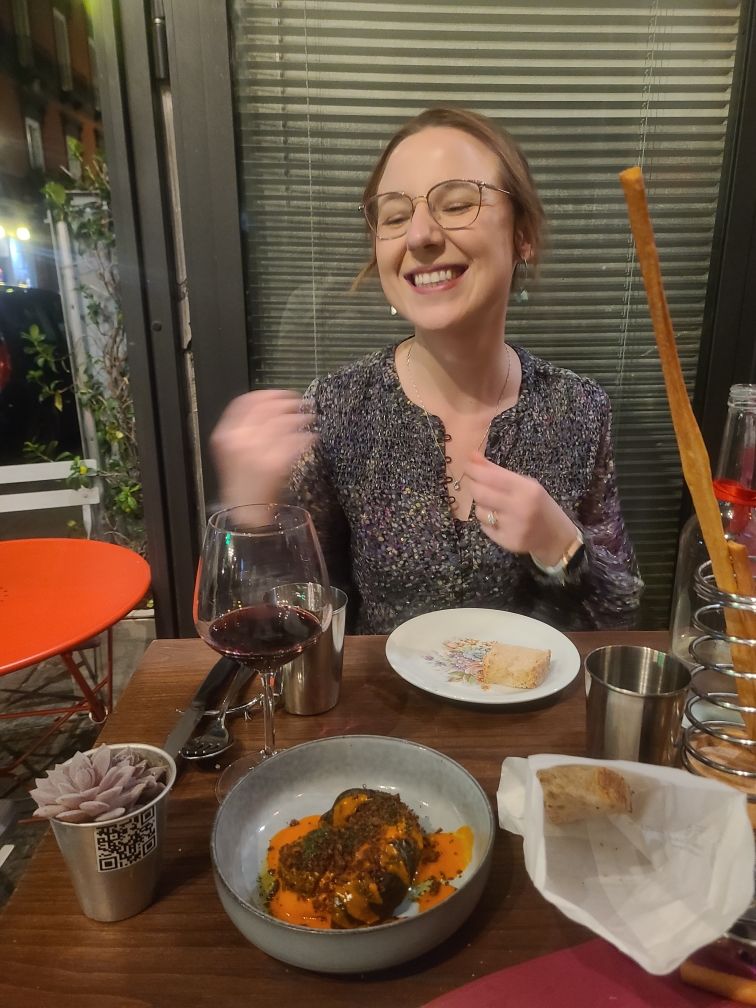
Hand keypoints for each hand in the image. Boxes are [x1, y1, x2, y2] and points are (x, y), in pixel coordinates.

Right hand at [210, 390, 315, 507]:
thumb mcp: (233, 451)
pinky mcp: (275, 464)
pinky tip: (312, 437)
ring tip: (310, 418)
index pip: (246, 402)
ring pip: (285, 422)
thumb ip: (245, 428)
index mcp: (225, 434)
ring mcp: (257, 451)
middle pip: (269, 408)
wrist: (246, 512)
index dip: (268, 394)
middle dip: (290, 402)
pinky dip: (308, 437)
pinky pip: (296, 442)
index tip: (283, 394)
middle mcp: (239, 439)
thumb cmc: (243, 481)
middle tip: (303, 403)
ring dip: (302, 417)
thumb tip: (272, 407)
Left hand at [465, 452, 576, 565]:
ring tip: (494, 505)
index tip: (467, 466)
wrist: (556, 537)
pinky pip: (485, 527)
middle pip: (481, 494)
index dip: (474, 470)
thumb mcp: (525, 484)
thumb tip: (472, 456)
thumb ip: (497, 471)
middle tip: (475, 484)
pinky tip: (501, 520)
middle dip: (473, 486)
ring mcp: (513, 527)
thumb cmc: (540, 505)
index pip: (492, 476)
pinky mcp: (507, 542)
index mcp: (527, 489)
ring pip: (480, 512)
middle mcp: (520, 508)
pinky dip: (488, 522)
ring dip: (482, 506)